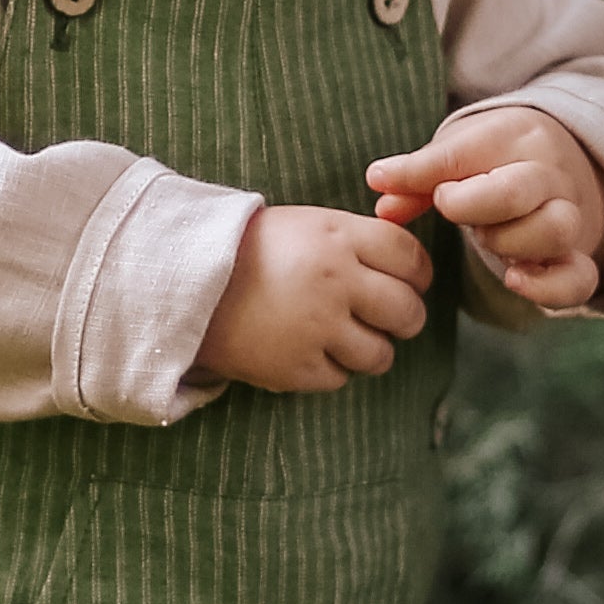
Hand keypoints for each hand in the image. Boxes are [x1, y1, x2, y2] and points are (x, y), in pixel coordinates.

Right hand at [197, 205, 433, 394]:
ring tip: (345, 338)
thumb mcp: (307, 225)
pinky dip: (331, 369)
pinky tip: (309, 350)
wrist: (186, 282)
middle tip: (386, 318)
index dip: (418, 275)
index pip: (411, 259)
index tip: (409, 283)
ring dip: (370, 350)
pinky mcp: (296, 367)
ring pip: (381, 354)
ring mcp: (317, 327)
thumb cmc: (252, 250)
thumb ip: (357, 241)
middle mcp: (336, 281)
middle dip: (405, 319)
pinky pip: (341, 378)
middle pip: (408, 312)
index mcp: (339, 237)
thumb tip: (408, 266)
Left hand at [366, 106, 603, 311]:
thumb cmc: (494, 158)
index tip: (388, 180)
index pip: (466, 152)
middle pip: (518, 191)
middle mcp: (547, 174)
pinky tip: (514, 282)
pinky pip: (579, 278)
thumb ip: (417, 176)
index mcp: (513, 137)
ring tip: (484, 239)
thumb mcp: (457, 151)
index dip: (424, 172)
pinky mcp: (576, 256)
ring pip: (555, 230)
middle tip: (447, 207)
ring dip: (508, 243)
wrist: (561, 164)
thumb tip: (380, 198)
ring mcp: (568, 215)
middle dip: (472, 205)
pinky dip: (549, 288)